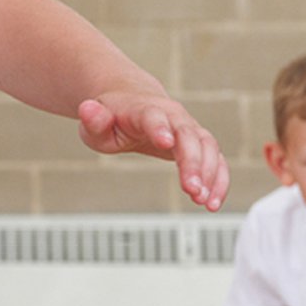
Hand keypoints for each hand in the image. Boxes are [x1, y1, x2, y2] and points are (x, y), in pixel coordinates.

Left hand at [78, 93, 228, 210]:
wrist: (132, 102)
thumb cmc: (111, 116)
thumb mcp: (95, 120)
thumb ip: (93, 119)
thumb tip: (86, 109)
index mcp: (143, 109)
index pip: (153, 116)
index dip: (159, 127)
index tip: (165, 143)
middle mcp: (172, 115)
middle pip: (187, 134)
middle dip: (192, 161)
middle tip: (191, 189)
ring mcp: (188, 127)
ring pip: (208, 146)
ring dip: (210, 174)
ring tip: (204, 202)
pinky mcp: (199, 143)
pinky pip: (217, 159)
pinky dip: (219, 180)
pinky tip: (213, 202)